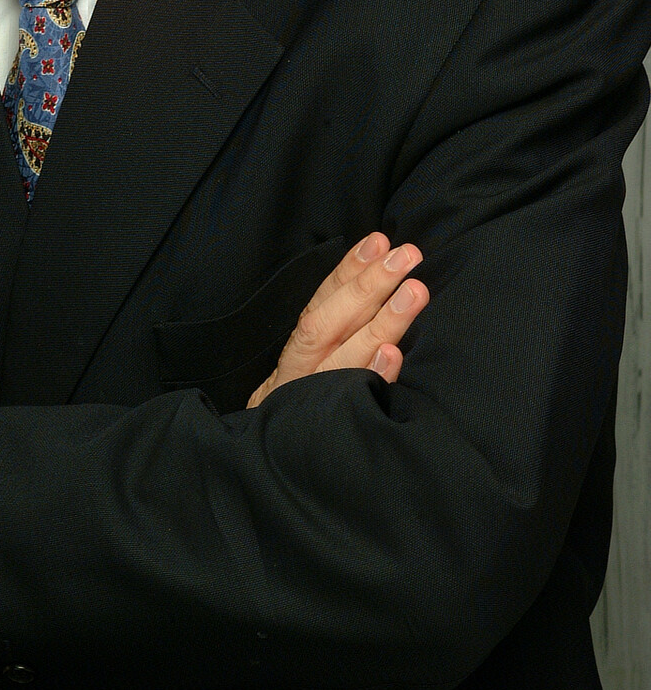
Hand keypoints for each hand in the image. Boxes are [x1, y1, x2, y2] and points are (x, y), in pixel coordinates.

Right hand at [246, 233, 427, 407]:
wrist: (276, 448)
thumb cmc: (310, 393)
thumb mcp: (317, 354)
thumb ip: (341, 320)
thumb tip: (380, 267)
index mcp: (305, 343)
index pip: (326, 298)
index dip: (350, 268)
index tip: (379, 241)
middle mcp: (305, 364)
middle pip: (333, 320)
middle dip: (371, 285)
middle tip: (407, 256)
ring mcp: (315, 394)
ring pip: (344, 356)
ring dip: (381, 322)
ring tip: (414, 293)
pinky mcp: (330, 423)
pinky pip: (352, 400)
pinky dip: (373, 375)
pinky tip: (392, 356)